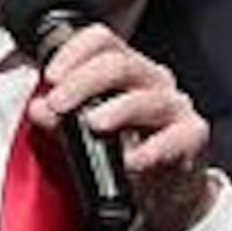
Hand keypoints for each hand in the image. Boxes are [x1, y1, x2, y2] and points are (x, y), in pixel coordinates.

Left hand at [32, 21, 215, 230]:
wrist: (164, 189)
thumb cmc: (125, 148)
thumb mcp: (83, 131)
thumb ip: (59, 117)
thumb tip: (39, 108)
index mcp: (125, 69)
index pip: (102, 41)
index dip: (74, 51)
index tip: (51, 77)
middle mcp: (152, 80)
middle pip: (120, 64)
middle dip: (84, 82)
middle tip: (58, 104)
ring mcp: (175, 106)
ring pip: (147, 98)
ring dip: (118, 110)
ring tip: (93, 124)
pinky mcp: (192, 136)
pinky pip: (176, 137)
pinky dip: (153, 149)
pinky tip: (133, 159)